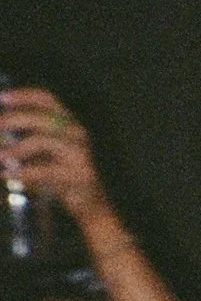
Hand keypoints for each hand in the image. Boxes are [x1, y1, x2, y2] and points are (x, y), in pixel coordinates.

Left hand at [0, 87, 110, 231]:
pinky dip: (23, 172)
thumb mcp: (43, 154)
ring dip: (17, 148)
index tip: (2, 98)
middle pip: (42, 117)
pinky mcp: (78, 174)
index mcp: (68, 123)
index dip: (24, 95)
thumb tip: (1, 136)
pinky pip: (45, 170)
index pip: (47, 99)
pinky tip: (6, 175)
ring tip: (0, 156)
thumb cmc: (62, 177)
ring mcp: (80, 153)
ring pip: (43, 141)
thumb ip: (25, 142)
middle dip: (15, 119)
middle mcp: (76, 133)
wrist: (91, 205)